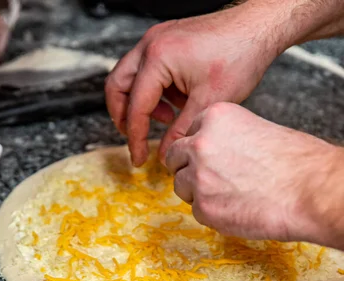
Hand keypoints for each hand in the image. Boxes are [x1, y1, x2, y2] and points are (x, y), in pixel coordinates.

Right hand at [105, 3, 280, 167]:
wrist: (258, 27)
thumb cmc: (238, 55)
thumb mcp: (208, 103)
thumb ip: (181, 132)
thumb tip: (165, 155)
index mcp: (157, 58)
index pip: (135, 107)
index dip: (135, 138)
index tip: (139, 158)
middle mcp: (151, 45)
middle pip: (118, 87)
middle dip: (123, 117)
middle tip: (136, 139)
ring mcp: (157, 40)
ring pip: (130, 78)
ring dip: (141, 104)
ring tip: (169, 120)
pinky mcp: (167, 41)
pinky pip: (148, 70)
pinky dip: (155, 91)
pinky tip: (178, 104)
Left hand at [166, 102, 343, 248]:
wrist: (308, 190)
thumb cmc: (293, 162)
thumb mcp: (254, 130)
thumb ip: (225, 139)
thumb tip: (207, 156)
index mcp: (214, 117)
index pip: (188, 134)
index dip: (197, 149)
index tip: (209, 158)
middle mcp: (200, 144)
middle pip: (174, 158)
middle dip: (188, 169)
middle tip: (210, 179)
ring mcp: (198, 177)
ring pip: (181, 186)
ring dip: (198, 192)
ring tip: (229, 195)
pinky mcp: (203, 208)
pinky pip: (196, 211)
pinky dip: (212, 213)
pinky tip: (236, 208)